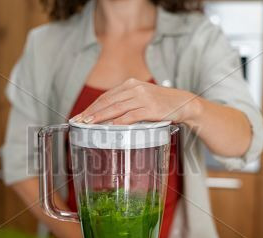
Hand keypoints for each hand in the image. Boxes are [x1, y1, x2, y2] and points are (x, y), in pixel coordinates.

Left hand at [71, 78, 200, 124]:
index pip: (106, 96)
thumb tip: (107, 117)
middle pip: (107, 101)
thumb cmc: (160, 103)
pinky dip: (119, 122)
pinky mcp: (150, 109)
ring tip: (88, 124)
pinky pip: (130, 116)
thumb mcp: (141, 97)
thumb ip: (126, 103)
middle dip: (91, 112)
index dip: (91, 107)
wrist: (183, 103)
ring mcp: (142, 98)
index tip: (80, 116)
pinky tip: (110, 126)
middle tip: (79, 121)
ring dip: (100, 117)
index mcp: (130, 84)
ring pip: (116, 108)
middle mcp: (134, 88)